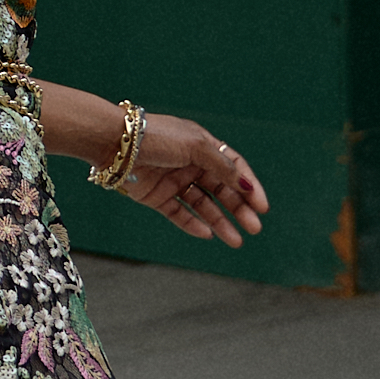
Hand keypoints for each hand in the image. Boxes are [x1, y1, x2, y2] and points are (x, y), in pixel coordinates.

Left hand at [120, 112, 268, 246]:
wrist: (117, 145)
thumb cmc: (158, 138)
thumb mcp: (196, 146)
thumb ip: (221, 166)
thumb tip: (246, 185)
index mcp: (204, 146)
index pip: (234, 169)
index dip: (249, 188)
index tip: (262, 207)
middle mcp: (191, 164)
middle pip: (222, 191)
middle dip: (239, 210)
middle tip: (254, 228)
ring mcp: (175, 182)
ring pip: (204, 206)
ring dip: (220, 222)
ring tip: (235, 240)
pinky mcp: (157, 198)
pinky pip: (180, 214)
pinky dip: (193, 225)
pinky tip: (208, 234)